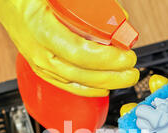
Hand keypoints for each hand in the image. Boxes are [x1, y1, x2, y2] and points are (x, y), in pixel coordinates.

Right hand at [0, 0, 138, 96]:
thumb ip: (87, 2)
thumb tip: (116, 13)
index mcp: (39, 28)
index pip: (79, 53)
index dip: (105, 59)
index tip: (126, 57)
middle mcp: (36, 49)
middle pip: (78, 73)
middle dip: (109, 76)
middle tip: (131, 72)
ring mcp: (35, 59)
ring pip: (70, 81)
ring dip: (99, 84)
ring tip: (122, 80)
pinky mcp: (37, 63)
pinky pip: (61, 82)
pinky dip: (82, 88)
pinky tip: (99, 88)